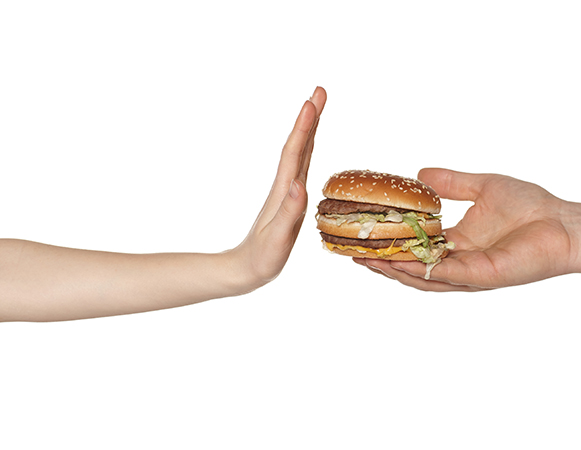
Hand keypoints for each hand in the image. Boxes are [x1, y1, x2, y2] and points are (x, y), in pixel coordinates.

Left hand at [227, 87, 326, 292]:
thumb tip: (299, 184)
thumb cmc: (261, 257)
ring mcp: (287, 192)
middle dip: (310, 117)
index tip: (312, 101)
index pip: (295, 151)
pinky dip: (307, 149)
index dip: (304, 126)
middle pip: (298, 144)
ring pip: (300, 152)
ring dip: (309, 129)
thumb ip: (289, 211)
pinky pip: (301, 166)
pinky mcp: (289, 200)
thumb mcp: (277, 237)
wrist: (244, 269)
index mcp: (284, 191)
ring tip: (316, 109)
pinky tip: (309, 146)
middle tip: (320, 91)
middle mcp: (286, 186)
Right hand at [355, 168, 573, 291]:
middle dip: (379, 261)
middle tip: (348, 251)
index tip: (359, 232)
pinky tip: (397, 262)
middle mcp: (458, 263)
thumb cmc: (531, 207)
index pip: (414, 246)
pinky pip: (445, 275)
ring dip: (392, 270)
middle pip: (409, 267)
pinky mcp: (483, 275)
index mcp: (457, 244)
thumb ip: (452, 183)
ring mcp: (469, 273)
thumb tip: (420, 174)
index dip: (386, 242)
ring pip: (422, 277)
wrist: (565, 223)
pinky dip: (420, 270)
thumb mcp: (482, 186)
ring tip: (363, 259)